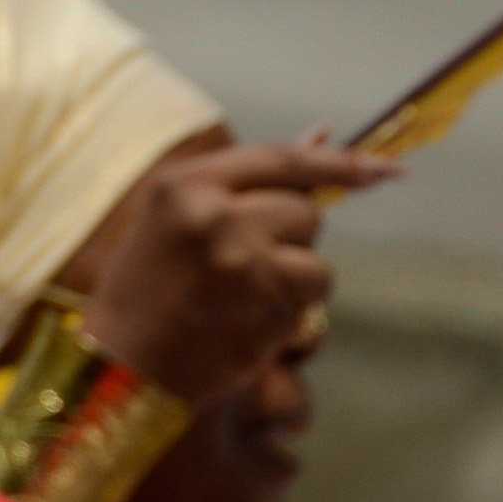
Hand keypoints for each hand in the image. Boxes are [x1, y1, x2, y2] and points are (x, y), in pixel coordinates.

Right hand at [82, 133, 396, 404]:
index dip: (336, 163)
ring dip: (297, 280)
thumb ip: (248, 182)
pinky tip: (246, 323)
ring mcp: (244, 262)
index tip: (378, 169)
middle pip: (305, 211)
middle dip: (294, 238)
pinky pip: (311, 299)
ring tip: (242, 298)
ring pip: (316, 259)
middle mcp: (216, 215)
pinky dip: (292, 313)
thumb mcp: (179, 220)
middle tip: (248, 266)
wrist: (123, 368)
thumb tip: (325, 133)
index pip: (280, 160)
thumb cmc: (149, 291)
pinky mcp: (267, 306)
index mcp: (184, 185)